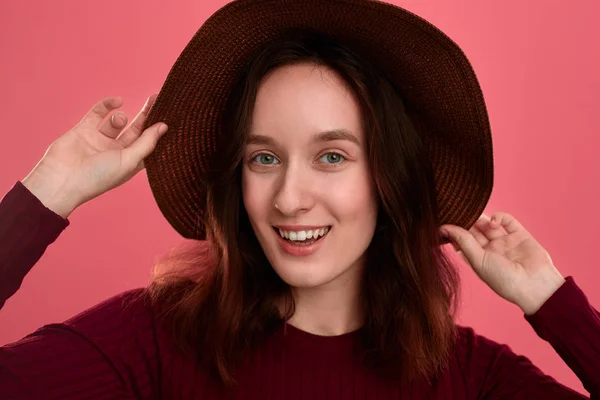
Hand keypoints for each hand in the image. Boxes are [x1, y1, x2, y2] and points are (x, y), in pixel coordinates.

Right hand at [22, 95, 167, 217]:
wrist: (60, 180)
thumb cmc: (98, 177)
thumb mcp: (128, 161)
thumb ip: (146, 143)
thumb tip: (164, 127)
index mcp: (130, 162)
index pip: (149, 143)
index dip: (158, 130)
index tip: (169, 114)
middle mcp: (117, 152)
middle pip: (137, 130)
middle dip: (146, 115)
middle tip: (156, 98)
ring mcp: (100, 140)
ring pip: (118, 121)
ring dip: (121, 117)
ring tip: (120, 120)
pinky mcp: (84, 130)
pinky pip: (98, 113)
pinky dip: (107, 105)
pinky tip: (117, 101)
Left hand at [440, 212, 565, 314]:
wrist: (535, 285)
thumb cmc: (504, 279)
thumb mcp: (478, 260)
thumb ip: (463, 241)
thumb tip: (443, 228)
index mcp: (478, 260)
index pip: (461, 242)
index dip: (453, 232)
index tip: (443, 221)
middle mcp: (490, 250)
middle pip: (473, 231)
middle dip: (465, 222)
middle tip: (457, 212)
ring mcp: (505, 242)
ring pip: (487, 224)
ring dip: (479, 218)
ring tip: (473, 214)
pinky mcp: (519, 234)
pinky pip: (507, 220)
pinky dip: (498, 217)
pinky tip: (493, 222)